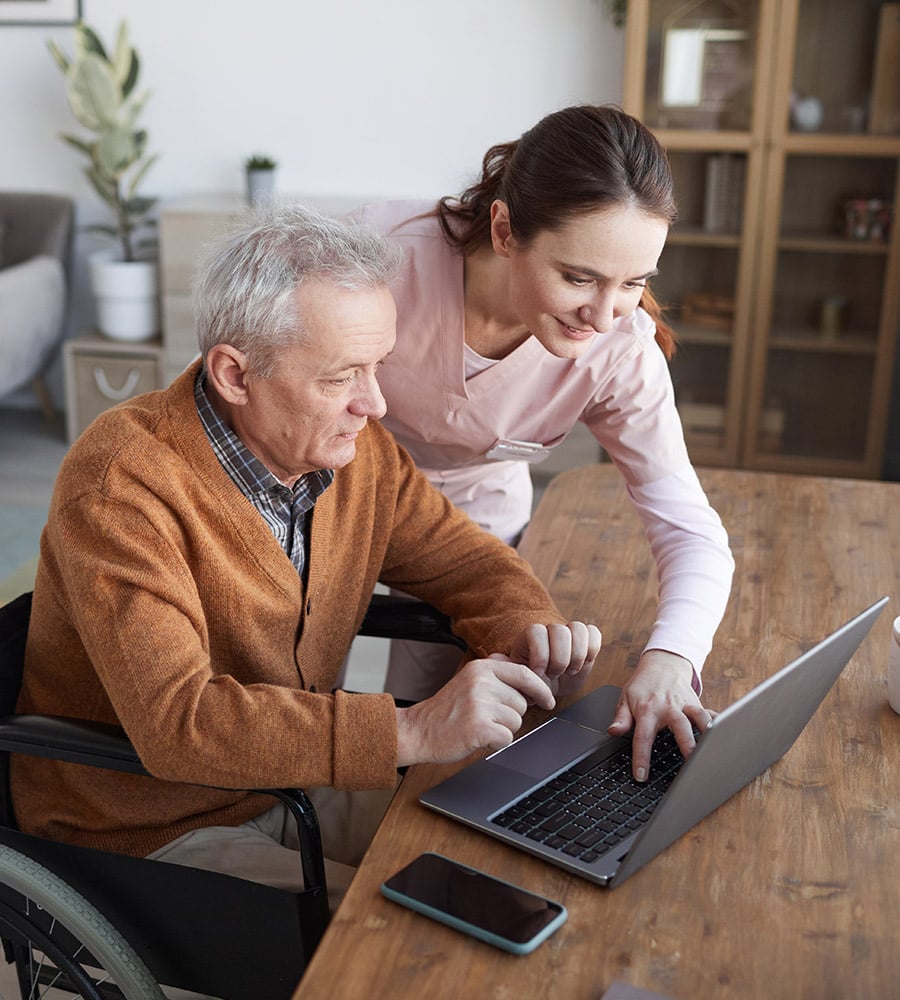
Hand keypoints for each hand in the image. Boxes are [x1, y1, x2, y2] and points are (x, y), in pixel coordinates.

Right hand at [395, 655, 554, 766]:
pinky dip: (495, 743)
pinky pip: (506, 738)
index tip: (548, 700)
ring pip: (516, 722)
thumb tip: (528, 675)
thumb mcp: (468, 681)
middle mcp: (481, 682)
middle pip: (521, 703)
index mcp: (480, 668)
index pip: (524, 673)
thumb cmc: (446, 710)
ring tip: (478, 726)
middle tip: (485, 717)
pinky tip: (478, 738)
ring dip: (502, 730)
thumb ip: (495, 675)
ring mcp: (479, 704)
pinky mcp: (478, 727)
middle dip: (510, 715)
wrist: (417, 730)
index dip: (540, 689)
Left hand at [509, 621, 601, 697]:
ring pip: (578, 629)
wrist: (549, 686)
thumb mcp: (516, 679)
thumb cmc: (531, 682)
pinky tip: (583, 664)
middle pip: (559, 630)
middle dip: (559, 658)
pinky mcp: (586, 640)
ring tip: (569, 670)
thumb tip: (495, 657)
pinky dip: (591, 650)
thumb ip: (507, 668)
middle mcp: (549, 631)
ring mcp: (569, 634)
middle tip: (555, 673)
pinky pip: (593, 633)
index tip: (539, 673)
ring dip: (576, 655)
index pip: (536, 631)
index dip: (540, 654)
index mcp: (530, 637)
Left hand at [606, 648, 713, 781]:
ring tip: (713, 748)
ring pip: (699, 717)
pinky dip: (719, 723)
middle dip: (687, 743)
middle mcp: (669, 707)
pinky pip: (710, 713)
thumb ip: (621, 718)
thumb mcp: (625, 698)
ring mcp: (685, 705)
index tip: (641, 775)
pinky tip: (726, 734)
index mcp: (648, 710)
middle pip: (679, 725)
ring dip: (707, 731)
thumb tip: (613, 731)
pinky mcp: (698, 704)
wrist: (663, 664)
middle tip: (692, 761)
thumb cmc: (643, 685)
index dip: (642, 757)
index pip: (643, 736)